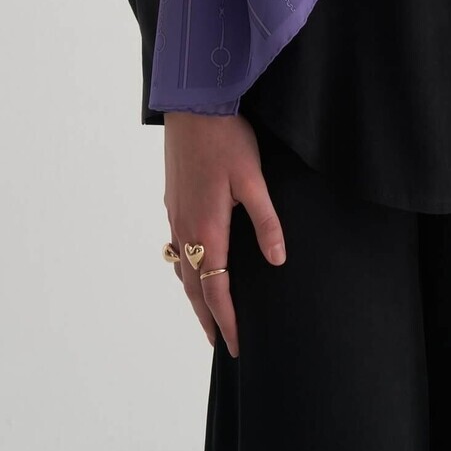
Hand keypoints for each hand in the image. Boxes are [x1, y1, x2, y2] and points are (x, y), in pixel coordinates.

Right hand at [163, 112, 287, 358]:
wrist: (192, 104)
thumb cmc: (226, 138)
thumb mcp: (253, 179)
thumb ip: (266, 222)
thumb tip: (277, 261)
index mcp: (207, 229)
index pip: (216, 290)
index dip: (227, 320)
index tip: (235, 345)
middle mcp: (186, 229)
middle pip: (193, 288)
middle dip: (207, 318)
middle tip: (219, 342)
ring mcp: (176, 214)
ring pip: (182, 268)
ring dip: (194, 295)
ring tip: (207, 312)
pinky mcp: (173, 200)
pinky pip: (177, 247)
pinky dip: (185, 268)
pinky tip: (193, 264)